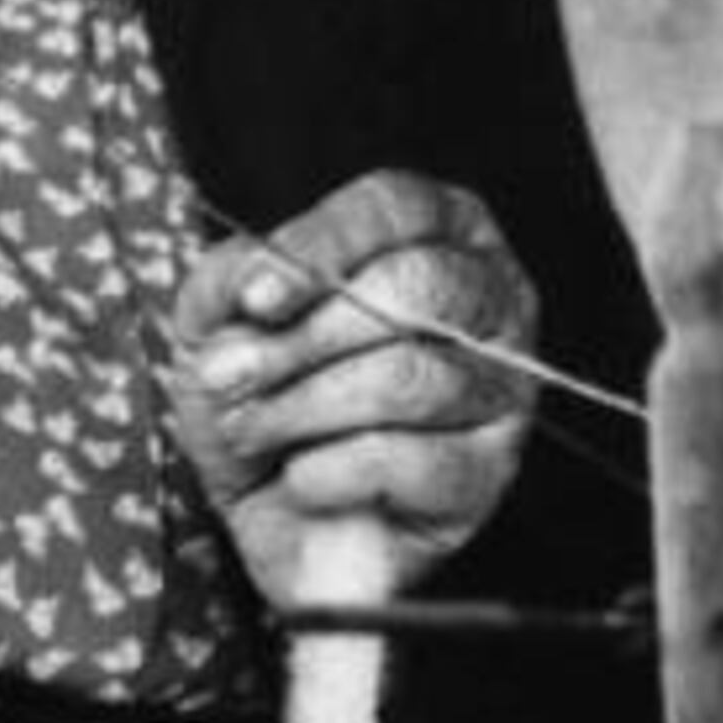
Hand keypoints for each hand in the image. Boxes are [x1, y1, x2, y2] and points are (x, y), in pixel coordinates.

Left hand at [163, 170, 538, 612]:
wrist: (275, 514)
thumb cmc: (266, 397)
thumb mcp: (222, 321)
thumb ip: (228, 277)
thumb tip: (256, 282)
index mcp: (436, 233)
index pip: (397, 207)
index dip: (322, 247)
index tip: (257, 298)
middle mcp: (489, 300)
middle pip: (419, 286)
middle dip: (308, 338)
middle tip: (235, 377)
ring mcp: (500, 389)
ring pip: (411, 378)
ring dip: (302, 409)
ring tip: (254, 430)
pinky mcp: (486, 474)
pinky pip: (413, 462)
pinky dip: (331, 474)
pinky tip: (302, 478)